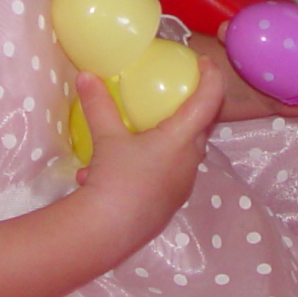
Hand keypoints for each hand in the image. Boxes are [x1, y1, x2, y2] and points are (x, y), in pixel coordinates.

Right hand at [71, 69, 220, 242]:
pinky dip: (154, 162)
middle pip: (201, 127)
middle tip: (177, 93)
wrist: (109, 233)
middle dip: (193, 108)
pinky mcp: (170, 201)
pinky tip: (120, 168)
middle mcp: (190, 162)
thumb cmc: (115, 180)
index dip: (211, 78)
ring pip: (186, 152)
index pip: (208, 102)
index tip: (205, 63)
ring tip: (147, 129)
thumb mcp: (106, 138)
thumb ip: (98, 105)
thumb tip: (86, 76)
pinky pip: (169, 172)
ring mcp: (182, 184)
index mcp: (181, 140)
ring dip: (173, 137)